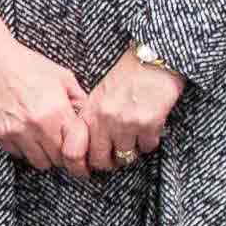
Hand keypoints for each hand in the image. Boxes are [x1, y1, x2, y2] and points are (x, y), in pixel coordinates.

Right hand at [0, 0, 89, 174]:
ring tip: (45, 142)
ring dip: (45, 155)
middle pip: (59, 159)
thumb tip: (90, 119)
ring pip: (39, 162)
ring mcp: (16, 131)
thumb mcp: (62, 77)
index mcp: (57, 110)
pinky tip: (25, 134)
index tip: (83, 157)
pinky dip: (24, 149)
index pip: (77, 149)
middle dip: (64, 156)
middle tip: (64, 148)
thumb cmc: (27, 64)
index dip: (82, 155)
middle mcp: (37, 125)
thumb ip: (80, 100)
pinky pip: (17, 153)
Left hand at [74, 51, 182, 175]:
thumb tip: (85, 143)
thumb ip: (90, 117)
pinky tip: (149, 131)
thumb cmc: (126, 75)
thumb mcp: (99, 94)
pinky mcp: (149, 124)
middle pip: (100, 161)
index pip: (73, 150)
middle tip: (115, 159)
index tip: (86, 167)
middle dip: (108, 163)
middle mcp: (104, 120)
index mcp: (88, 112)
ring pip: (125, 157)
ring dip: (131, 153)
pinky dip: (149, 143)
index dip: (79, 164)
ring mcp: (126, 123)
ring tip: (134, 141)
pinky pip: (147, 148)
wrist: (152, 59)